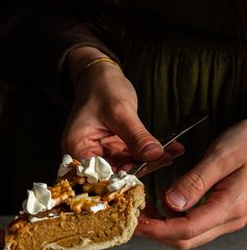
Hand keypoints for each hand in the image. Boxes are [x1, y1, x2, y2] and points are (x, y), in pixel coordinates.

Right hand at [61, 46, 183, 173]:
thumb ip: (136, 136)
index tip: (151, 165)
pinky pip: (131, 156)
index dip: (127, 173)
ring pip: (127, 165)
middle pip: (115, 171)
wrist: (99, 76)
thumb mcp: (120, 111)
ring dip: (150, 160)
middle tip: (168, 158)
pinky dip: (147, 152)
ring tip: (172, 152)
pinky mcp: (112, 149)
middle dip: (143, 166)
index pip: (102, 172)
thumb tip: (154, 155)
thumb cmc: (102, 88)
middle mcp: (86, 155)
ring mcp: (100, 153)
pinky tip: (167, 149)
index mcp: (78, 148)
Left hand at [137, 120, 246, 248]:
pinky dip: (175, 221)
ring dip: (164, 228)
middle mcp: (231, 218)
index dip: (157, 230)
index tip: (136, 222)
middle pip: (186, 240)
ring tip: (144, 211)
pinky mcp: (226, 212)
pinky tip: (164, 206)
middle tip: (133, 219)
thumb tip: (171, 204)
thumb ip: (196, 181)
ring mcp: (230, 218)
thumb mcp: (223, 155)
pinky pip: (197, 226)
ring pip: (191, 236)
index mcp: (230, 206)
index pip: (186, 230)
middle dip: (157, 233)